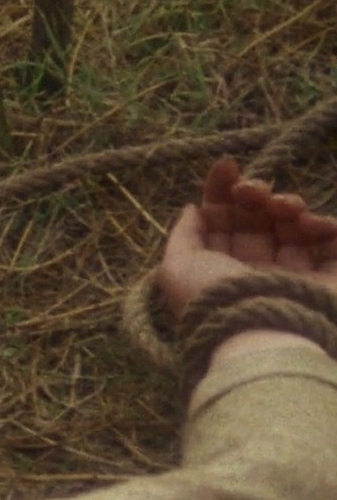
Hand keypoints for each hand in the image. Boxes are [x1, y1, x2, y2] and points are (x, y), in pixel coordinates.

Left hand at [157, 157, 336, 319]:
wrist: (261, 332)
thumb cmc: (214, 298)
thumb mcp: (177, 267)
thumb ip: (183, 235)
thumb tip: (191, 208)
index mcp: (220, 266)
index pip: (223, 220)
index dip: (223, 191)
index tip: (226, 166)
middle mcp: (256, 268)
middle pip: (258, 217)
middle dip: (255, 193)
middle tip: (252, 191)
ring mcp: (294, 272)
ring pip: (294, 223)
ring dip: (287, 204)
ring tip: (283, 208)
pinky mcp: (328, 278)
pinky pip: (331, 240)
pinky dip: (323, 225)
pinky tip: (308, 224)